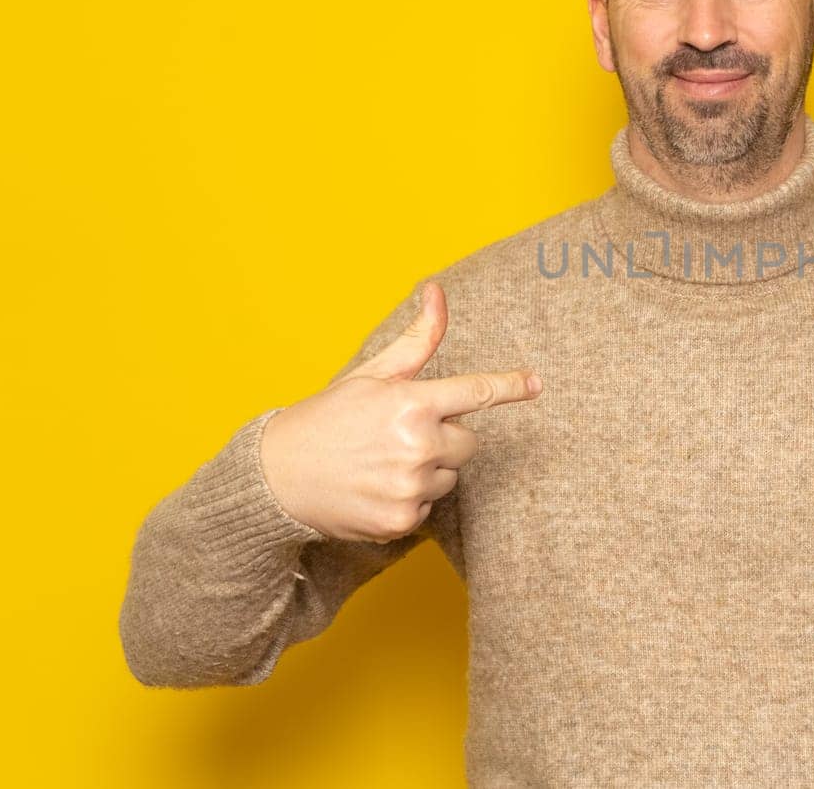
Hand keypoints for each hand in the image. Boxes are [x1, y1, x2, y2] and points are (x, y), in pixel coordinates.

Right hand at [260, 281, 542, 542]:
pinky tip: (376, 487)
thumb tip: (437, 290)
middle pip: (470, 443)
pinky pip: (429, 508)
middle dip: (447, 437)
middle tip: (402, 435)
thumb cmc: (328, 418)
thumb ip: (417, 339)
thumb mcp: (372, 375)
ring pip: (451, 477)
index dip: (510, 386)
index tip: (536, 383)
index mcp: (411, 403)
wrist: (276, 478)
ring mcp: (410, 487)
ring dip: (429, 470)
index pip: (476, 393)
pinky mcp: (401, 521)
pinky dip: (410, 500)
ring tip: (383, 462)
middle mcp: (417, 446)